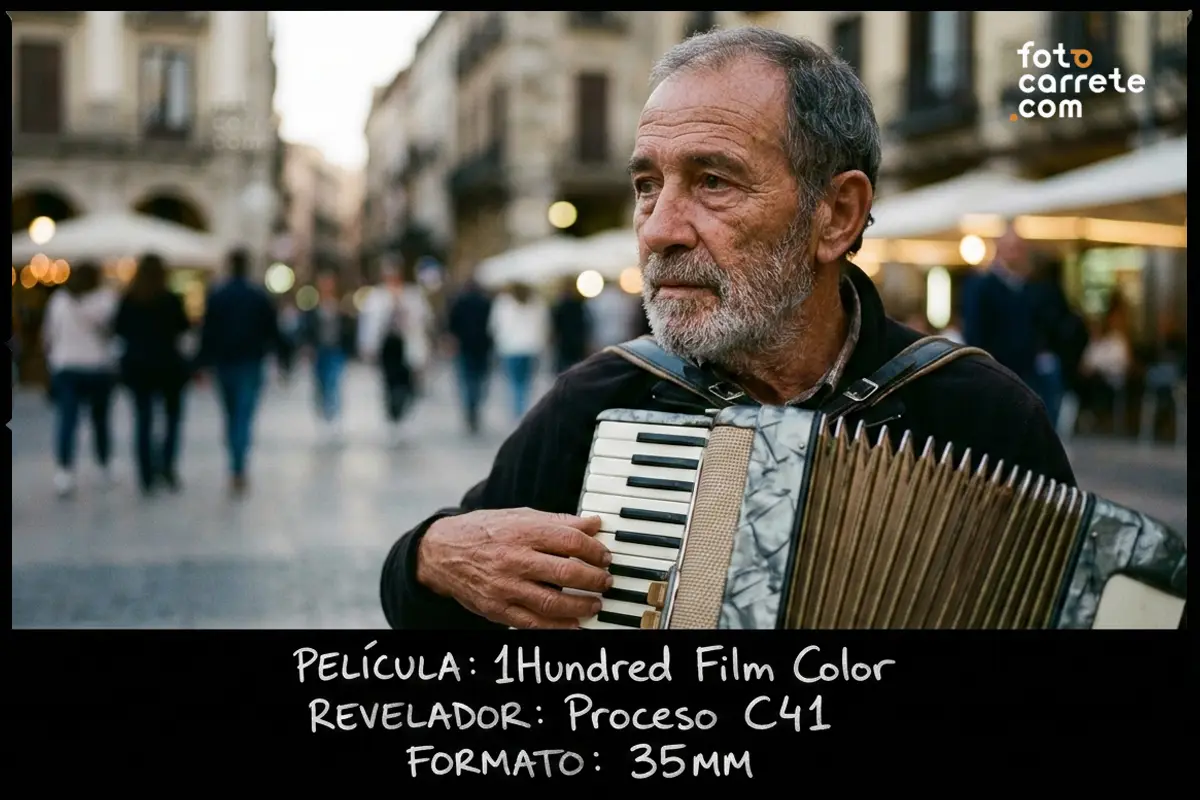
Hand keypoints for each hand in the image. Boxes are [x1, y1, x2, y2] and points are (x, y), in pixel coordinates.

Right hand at [417, 508, 612, 628]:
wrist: (442, 553)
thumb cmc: (485, 531)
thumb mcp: (519, 516)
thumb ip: (558, 521)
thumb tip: (593, 523)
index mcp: (522, 531)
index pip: (570, 539)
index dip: (595, 549)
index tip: (605, 556)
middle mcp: (514, 558)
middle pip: (566, 571)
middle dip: (594, 579)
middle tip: (606, 581)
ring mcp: (504, 586)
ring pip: (552, 600)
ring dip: (581, 605)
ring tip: (595, 604)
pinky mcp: (496, 609)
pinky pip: (533, 623)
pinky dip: (558, 627)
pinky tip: (574, 625)